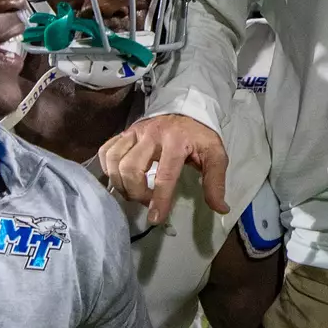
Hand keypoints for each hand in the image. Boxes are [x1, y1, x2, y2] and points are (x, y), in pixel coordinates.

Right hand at [99, 113, 229, 223]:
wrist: (187, 108)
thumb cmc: (200, 136)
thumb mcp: (215, 155)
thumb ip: (215, 182)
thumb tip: (220, 208)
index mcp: (176, 141)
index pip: (164, 175)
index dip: (159, 199)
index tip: (156, 218)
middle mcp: (151, 134)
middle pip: (131, 169)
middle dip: (136, 192)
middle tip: (147, 201)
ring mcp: (135, 132)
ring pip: (115, 160)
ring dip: (120, 183)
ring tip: (133, 192)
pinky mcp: (125, 132)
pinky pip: (106, 151)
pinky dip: (108, 168)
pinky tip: (120, 178)